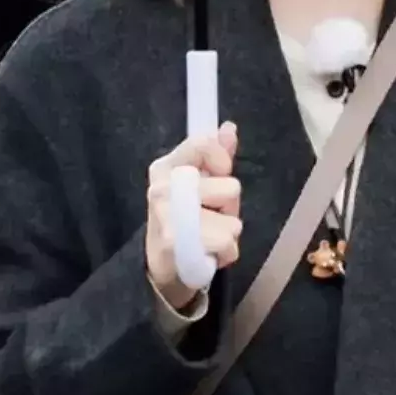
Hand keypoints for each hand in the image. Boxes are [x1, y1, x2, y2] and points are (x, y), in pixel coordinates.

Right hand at [146, 121, 240, 310]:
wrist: (163, 266)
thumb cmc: (186, 221)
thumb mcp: (200, 184)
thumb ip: (216, 157)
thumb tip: (229, 128)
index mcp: (166, 167)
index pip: (204, 144)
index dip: (223, 161)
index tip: (220, 174)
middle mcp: (162, 189)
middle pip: (231, 188)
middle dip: (229, 206)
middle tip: (210, 216)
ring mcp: (169, 216)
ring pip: (233, 222)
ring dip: (228, 234)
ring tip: (208, 238)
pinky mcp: (179, 244)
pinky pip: (228, 244)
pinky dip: (226, 253)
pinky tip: (208, 254)